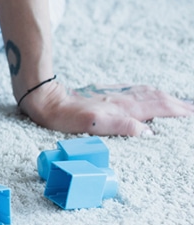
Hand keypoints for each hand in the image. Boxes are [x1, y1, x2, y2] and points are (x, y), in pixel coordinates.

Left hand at [20, 80, 193, 135]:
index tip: (193, 116)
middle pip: (158, 99)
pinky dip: (152, 94)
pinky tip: (152, 95)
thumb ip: (120, 127)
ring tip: (183, 105)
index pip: (158, 108)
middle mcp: (122, 99)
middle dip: (179, 105)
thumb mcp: (91, 124)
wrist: (46, 98)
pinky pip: (137, 91)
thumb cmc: (66, 115)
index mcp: (123, 107)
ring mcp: (115, 94)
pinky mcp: (106, 93)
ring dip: (168, 99)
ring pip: (149, 94)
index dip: (178, 112)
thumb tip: (148, 132)